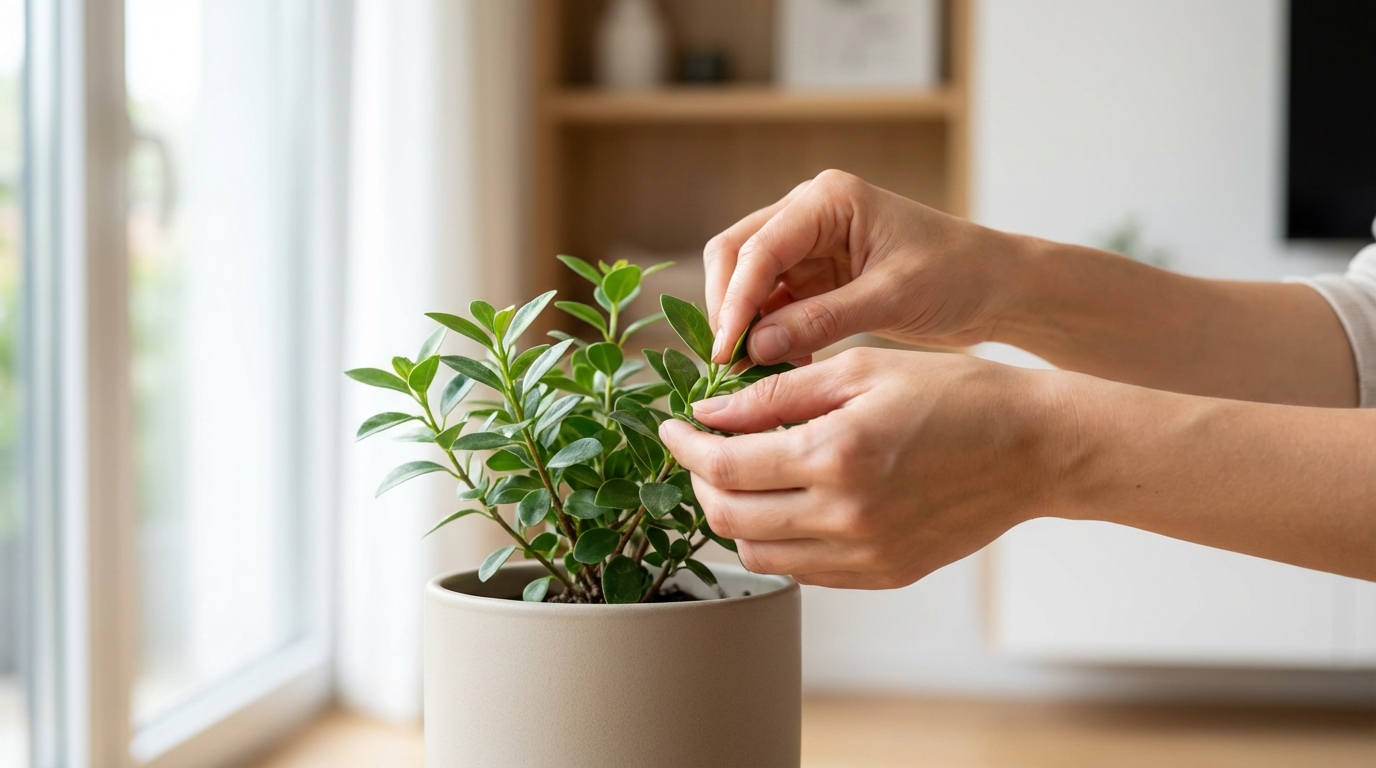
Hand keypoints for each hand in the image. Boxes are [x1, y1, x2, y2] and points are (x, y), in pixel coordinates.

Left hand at [658, 348, 1072, 587]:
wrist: (1035, 449)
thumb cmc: (955, 394)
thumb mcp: (862, 369)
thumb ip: (777, 394)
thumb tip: (710, 412)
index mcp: (837, 456)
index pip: (725, 466)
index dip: (684, 446)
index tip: (671, 425)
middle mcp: (846, 517)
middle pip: (730, 518)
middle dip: (700, 481)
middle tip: (701, 448)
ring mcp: (865, 555)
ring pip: (759, 554)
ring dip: (734, 515)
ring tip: (742, 474)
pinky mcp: (883, 575)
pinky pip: (804, 569)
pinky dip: (778, 539)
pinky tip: (788, 501)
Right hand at [704, 170, 1019, 365]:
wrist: (998, 287)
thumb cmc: (958, 276)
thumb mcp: (891, 298)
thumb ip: (821, 319)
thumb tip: (756, 347)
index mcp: (827, 200)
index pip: (757, 248)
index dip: (735, 302)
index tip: (726, 352)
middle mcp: (808, 213)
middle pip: (736, 256)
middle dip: (729, 309)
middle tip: (729, 364)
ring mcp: (809, 244)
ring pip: (749, 283)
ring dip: (748, 326)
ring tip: (756, 373)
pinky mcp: (816, 275)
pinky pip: (774, 305)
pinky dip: (771, 335)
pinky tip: (784, 367)